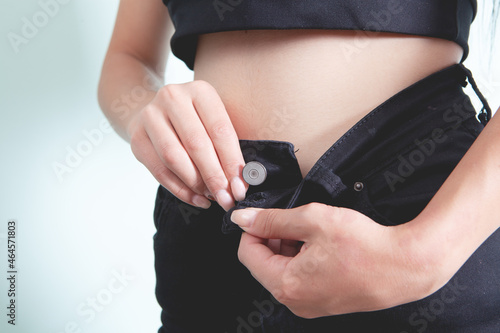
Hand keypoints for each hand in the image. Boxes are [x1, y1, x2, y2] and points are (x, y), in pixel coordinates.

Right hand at [127, 80, 247, 210]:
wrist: (152, 109)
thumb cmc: (195, 120)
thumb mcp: (213, 121)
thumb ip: (227, 148)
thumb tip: (240, 184)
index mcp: (200, 91)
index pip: (220, 130)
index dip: (231, 162)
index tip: (240, 187)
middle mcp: (173, 97)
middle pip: (197, 144)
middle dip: (214, 176)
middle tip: (227, 199)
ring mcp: (150, 116)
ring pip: (174, 158)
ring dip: (196, 184)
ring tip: (211, 197)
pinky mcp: (137, 137)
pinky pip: (159, 170)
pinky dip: (179, 189)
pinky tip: (196, 198)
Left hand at [231, 203, 440, 317]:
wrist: (405, 266)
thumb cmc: (365, 245)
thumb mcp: (313, 221)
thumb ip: (273, 220)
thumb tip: (243, 219)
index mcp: (287, 284)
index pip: (248, 254)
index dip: (254, 230)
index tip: (266, 217)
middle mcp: (295, 302)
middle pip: (264, 264)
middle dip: (273, 239)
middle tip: (295, 222)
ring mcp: (310, 306)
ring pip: (282, 271)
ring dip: (288, 248)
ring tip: (314, 235)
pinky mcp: (323, 304)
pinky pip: (299, 280)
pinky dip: (302, 260)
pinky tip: (322, 247)